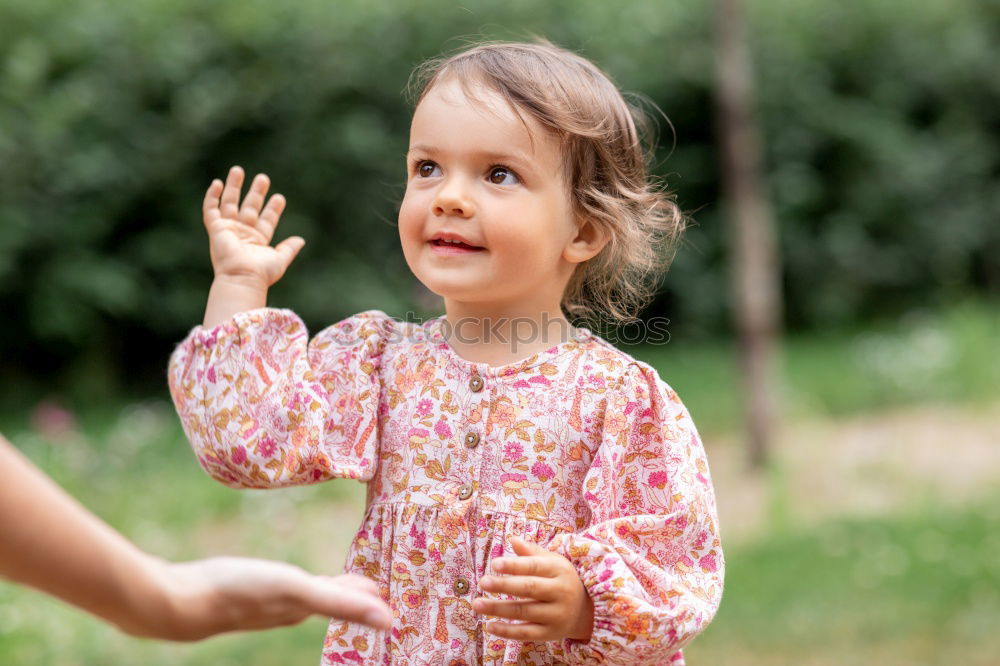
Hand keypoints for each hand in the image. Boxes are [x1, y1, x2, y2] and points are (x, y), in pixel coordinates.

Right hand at [153, 556, 390, 640]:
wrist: (182, 601)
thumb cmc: (241, 594)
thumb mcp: (298, 590)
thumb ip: (341, 603)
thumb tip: (388, 619)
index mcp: (305, 607)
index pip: (347, 603)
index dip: (368, 600)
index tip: (389, 595)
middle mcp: (289, 609)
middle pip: (330, 600)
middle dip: (352, 594)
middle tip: (374, 587)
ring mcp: (265, 602)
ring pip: (307, 595)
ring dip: (327, 589)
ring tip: (341, 582)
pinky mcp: (244, 592)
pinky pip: (281, 586)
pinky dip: (297, 583)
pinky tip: (287, 582)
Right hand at [203, 166, 303, 289]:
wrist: (242, 276)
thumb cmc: (261, 272)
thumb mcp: (280, 259)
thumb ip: (289, 249)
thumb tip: (301, 240)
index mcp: (258, 241)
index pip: (266, 220)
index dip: (272, 209)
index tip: (280, 197)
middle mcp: (242, 233)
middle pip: (249, 207)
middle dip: (256, 192)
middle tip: (263, 178)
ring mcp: (229, 230)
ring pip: (230, 203)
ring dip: (233, 187)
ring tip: (238, 169)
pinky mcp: (216, 228)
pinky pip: (210, 209)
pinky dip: (212, 196)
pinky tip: (217, 183)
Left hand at [473, 536, 593, 641]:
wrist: (585, 610)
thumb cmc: (560, 580)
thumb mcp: (552, 563)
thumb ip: (531, 552)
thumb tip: (512, 539)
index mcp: (560, 571)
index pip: (534, 567)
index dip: (514, 565)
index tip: (494, 564)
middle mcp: (561, 592)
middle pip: (529, 588)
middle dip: (504, 585)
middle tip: (482, 582)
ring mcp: (556, 615)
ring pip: (524, 611)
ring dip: (498, 609)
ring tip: (476, 604)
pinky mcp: (550, 634)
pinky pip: (526, 633)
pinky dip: (507, 631)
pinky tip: (489, 626)